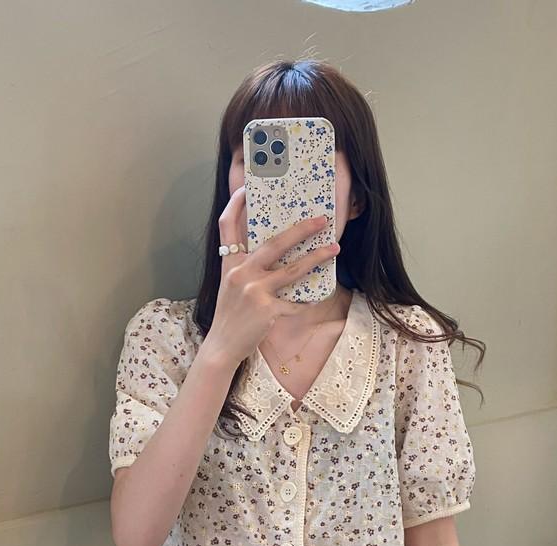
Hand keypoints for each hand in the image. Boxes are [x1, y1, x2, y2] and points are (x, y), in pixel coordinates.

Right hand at [207, 185, 339, 368]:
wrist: (222, 347)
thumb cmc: (230, 316)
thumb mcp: (231, 286)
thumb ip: (246, 267)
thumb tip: (272, 254)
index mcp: (230, 263)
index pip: (227, 225)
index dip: (236, 203)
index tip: (248, 187)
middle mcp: (241, 273)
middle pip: (274, 243)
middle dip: (301, 230)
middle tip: (321, 219)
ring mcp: (254, 292)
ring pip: (292, 270)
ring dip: (316, 258)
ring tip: (334, 248)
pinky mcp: (267, 311)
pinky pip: (294, 303)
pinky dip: (306, 300)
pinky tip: (317, 295)